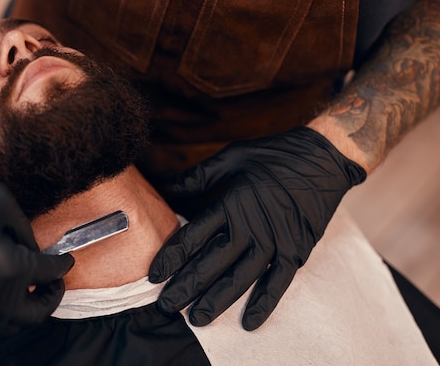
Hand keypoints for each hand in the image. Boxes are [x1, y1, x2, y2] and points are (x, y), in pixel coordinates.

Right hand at [0, 151, 73, 334]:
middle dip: (50, 299)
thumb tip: (34, 250)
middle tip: (53, 284)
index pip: (49, 274)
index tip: (67, 261)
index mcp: (10, 269)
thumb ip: (25, 231)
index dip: (63, 266)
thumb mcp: (1, 202)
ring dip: (20, 307)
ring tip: (25, 287)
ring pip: (4, 323)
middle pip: (34, 315)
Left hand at [149, 127, 365, 329]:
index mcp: (231, 204)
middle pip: (211, 264)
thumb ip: (197, 177)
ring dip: (216, 301)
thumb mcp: (231, 157)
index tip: (154, 275)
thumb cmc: (274, 155)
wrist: (324, 158)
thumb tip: (166, 189)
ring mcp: (276, 242)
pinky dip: (264, 303)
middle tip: (166, 307)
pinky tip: (249, 323)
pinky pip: (278, 283)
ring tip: (195, 319)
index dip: (171, 258)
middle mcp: (251, 227)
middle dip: (186, 287)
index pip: (193, 237)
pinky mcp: (297, 251)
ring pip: (240, 279)